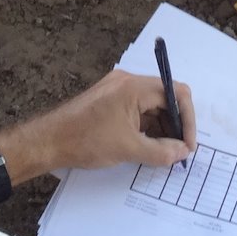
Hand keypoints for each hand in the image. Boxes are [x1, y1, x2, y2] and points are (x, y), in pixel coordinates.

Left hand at [5, 71, 196, 177]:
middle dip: (175, 125)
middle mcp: (126, 82)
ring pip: (151, 106)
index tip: (187, 145)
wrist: (49, 140)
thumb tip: (183, 152)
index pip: (175, 93)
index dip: (187, 119)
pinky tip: (147, 146)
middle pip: (164, 98)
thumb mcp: (129, 149)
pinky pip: (137, 110)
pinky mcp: (109, 101)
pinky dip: (146, 127)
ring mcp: (117, 90)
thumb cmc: (87, 140)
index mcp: (133, 86)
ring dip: (161, 128)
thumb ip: (161, 151)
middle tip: (178, 152)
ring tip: (163, 153)